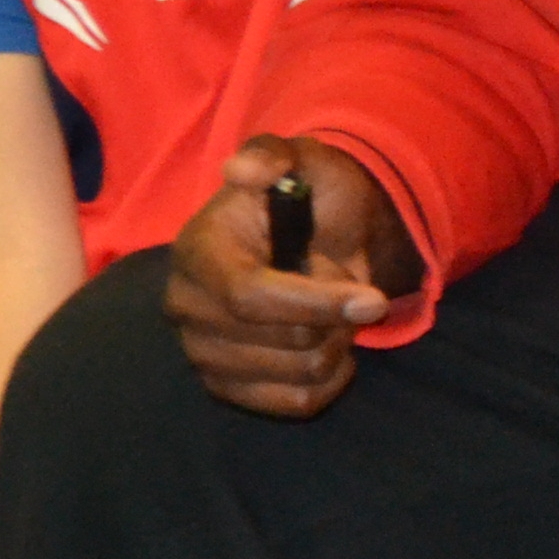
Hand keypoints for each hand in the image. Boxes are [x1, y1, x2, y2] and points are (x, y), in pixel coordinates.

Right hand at [167, 136, 421, 418]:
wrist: (320, 238)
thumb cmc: (310, 197)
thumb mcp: (302, 160)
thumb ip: (275, 155)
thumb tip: (244, 170)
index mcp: (197, 251)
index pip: (250, 297)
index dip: (316, 302)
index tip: (372, 299)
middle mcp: (187, 307)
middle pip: (284, 340)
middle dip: (335, 316)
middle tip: (341, 287)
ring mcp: (202, 352)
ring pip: (298, 372)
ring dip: (336, 343)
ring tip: (330, 311)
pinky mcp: (228, 387)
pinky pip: (296, 403)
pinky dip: (330, 379)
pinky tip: (330, 346)